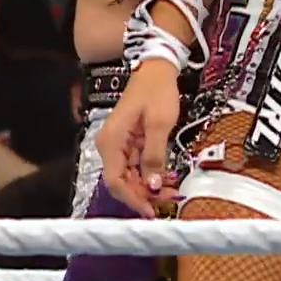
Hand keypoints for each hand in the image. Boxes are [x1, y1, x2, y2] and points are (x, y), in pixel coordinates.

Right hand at [96, 58, 182, 216]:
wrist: (156, 69)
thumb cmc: (156, 91)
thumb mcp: (160, 124)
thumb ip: (154, 156)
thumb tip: (152, 185)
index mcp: (111, 141)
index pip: (115, 181)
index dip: (133, 199)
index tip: (150, 210)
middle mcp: (109, 146)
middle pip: (121, 182)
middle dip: (143, 195)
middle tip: (166, 203)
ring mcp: (119, 145)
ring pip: (130, 177)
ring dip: (148, 187)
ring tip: (170, 193)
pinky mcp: (129, 143)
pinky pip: (136, 166)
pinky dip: (149, 175)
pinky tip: (164, 180)